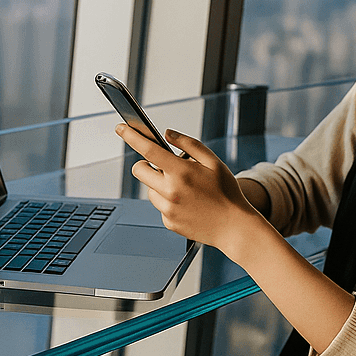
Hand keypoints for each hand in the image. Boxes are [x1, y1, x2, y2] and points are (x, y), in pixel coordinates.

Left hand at [116, 124, 266, 253]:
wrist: (234, 227)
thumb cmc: (227, 194)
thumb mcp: (214, 162)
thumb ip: (189, 144)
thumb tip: (168, 134)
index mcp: (181, 172)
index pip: (148, 150)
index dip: (131, 136)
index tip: (121, 128)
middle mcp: (170, 191)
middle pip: (139, 170)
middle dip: (146, 165)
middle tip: (163, 166)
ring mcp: (168, 209)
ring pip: (150, 190)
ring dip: (160, 185)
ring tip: (185, 190)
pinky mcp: (168, 222)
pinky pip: (160, 206)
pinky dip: (168, 202)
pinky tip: (188, 204)